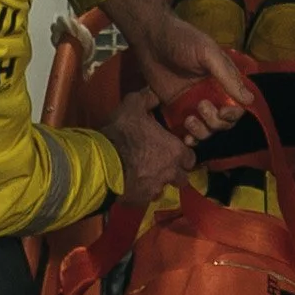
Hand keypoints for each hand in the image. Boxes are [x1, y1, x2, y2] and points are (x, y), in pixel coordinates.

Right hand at [109, 86, 195, 206]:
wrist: (102, 163)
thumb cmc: (123, 133)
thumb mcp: (133, 106)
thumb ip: (147, 98)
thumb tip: (155, 93)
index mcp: (175, 151)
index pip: (191, 158)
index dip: (184, 155)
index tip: (176, 151)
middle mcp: (170, 173)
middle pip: (182, 179)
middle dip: (176, 173)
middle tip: (164, 165)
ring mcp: (155, 189)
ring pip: (164, 190)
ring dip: (158, 184)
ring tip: (147, 176)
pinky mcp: (140, 201)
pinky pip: (145, 198)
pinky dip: (141, 192)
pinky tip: (132, 184)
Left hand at [110, 0, 254, 136]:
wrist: (150, 39)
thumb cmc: (182, 40)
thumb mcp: (207, 53)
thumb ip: (227, 76)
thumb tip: (249, 100)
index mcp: (223, 81)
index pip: (238, 106)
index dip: (233, 114)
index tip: (223, 111)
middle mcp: (212, 95)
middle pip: (224, 122)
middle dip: (216, 122)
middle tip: (201, 106)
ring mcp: (194, 104)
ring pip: (207, 130)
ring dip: (203, 132)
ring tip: (189, 120)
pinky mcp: (177, 110)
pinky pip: (188, 131)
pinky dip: (190, 139)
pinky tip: (185, 137)